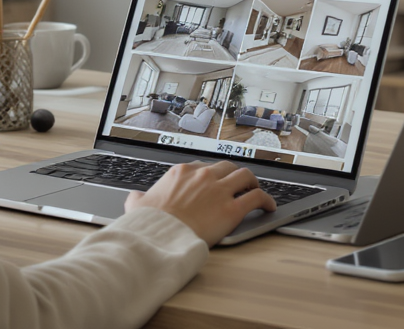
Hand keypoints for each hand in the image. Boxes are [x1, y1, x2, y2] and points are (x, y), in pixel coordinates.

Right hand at [124, 161, 276, 245]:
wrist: (161, 236)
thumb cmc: (150, 223)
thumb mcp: (136, 204)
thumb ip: (138, 197)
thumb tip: (135, 197)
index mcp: (182, 173)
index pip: (203, 167)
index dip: (211, 175)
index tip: (214, 182)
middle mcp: (203, 176)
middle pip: (226, 167)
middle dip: (233, 174)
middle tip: (238, 183)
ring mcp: (219, 190)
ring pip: (245, 176)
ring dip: (252, 182)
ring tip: (255, 189)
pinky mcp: (232, 208)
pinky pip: (257, 198)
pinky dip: (266, 200)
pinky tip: (268, 206)